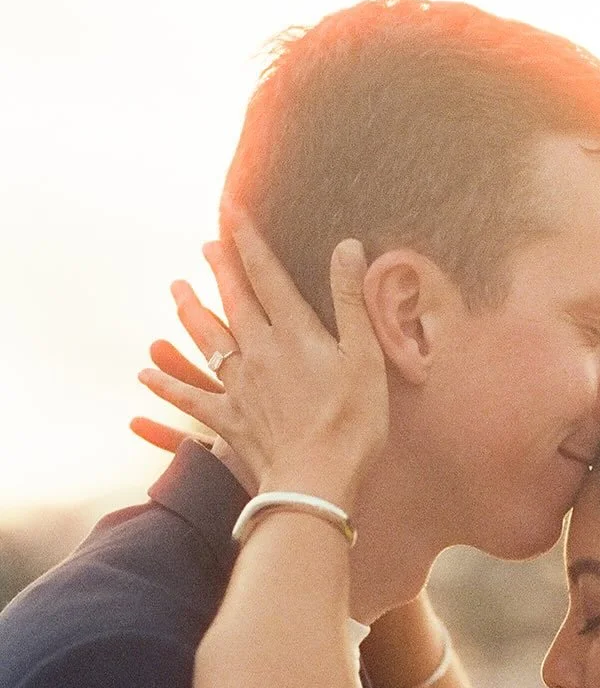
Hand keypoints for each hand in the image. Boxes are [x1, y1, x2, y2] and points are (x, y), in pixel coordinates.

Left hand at [138, 210, 388, 511]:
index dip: (248, 237)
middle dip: (220, 266)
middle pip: (232, 298)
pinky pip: (190, 397)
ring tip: (177, 288)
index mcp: (293, 332)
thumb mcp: (366, 358)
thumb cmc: (353, 424)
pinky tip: (145, 375)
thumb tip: (346, 246)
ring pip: (206, 338)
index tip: (231, 206)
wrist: (315, 481)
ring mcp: (238, 385)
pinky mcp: (228, 419)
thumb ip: (350, 300)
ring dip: (190, 310)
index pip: (265, 272)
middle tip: (207, 242)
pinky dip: (167, 384)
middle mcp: (258, 350)